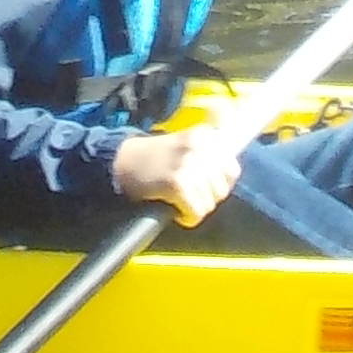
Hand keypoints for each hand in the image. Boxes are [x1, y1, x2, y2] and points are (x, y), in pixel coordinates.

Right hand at [111, 123, 247, 227]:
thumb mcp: (187, 145)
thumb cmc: (155, 158)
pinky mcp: (178, 182)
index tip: (202, 185)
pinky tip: (174, 208)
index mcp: (206, 135)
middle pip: (222, 190)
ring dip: (194, 208)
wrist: (121, 162)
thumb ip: (210, 156)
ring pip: (209, 204)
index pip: (232, 170)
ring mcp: (189, 164)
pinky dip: (186, 217)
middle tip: (186, 194)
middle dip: (206, 198)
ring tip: (178, 200)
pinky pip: (196, 212)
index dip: (218, 184)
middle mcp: (201, 146)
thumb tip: (232, 175)